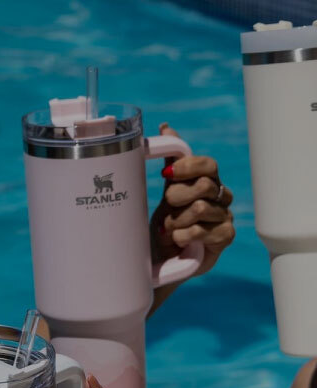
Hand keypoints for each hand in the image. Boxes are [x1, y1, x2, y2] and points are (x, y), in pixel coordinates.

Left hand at [150, 123, 234, 276]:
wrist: (165, 258)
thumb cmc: (167, 223)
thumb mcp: (166, 192)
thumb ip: (171, 162)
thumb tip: (166, 126)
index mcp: (207, 181)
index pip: (207, 165)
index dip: (187, 166)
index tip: (166, 175)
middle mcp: (220, 196)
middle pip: (203, 185)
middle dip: (176, 197)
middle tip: (166, 209)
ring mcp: (226, 216)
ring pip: (200, 208)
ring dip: (177, 221)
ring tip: (169, 230)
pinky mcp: (226, 236)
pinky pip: (203, 230)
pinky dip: (184, 236)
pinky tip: (179, 240)